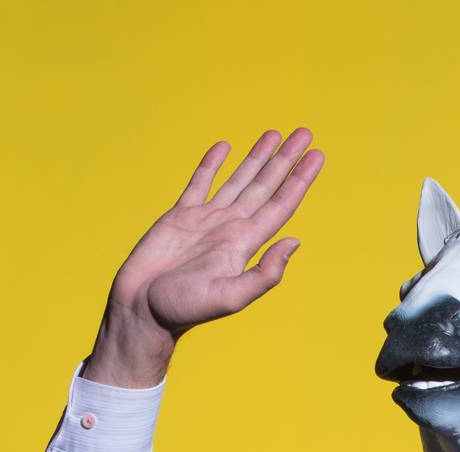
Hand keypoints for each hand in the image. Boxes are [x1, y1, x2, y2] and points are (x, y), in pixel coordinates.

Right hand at [84, 128, 324, 386]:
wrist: (142, 310)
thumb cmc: (183, 309)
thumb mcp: (229, 297)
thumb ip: (263, 274)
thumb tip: (295, 242)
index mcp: (244, 244)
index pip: (280, 205)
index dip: (299, 180)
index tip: (317, 156)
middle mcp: (230, 228)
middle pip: (265, 186)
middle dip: (285, 161)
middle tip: (305, 133)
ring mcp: (206, 220)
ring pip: (238, 180)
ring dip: (257, 158)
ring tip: (275, 134)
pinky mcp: (179, 216)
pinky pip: (200, 183)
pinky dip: (212, 164)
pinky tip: (225, 147)